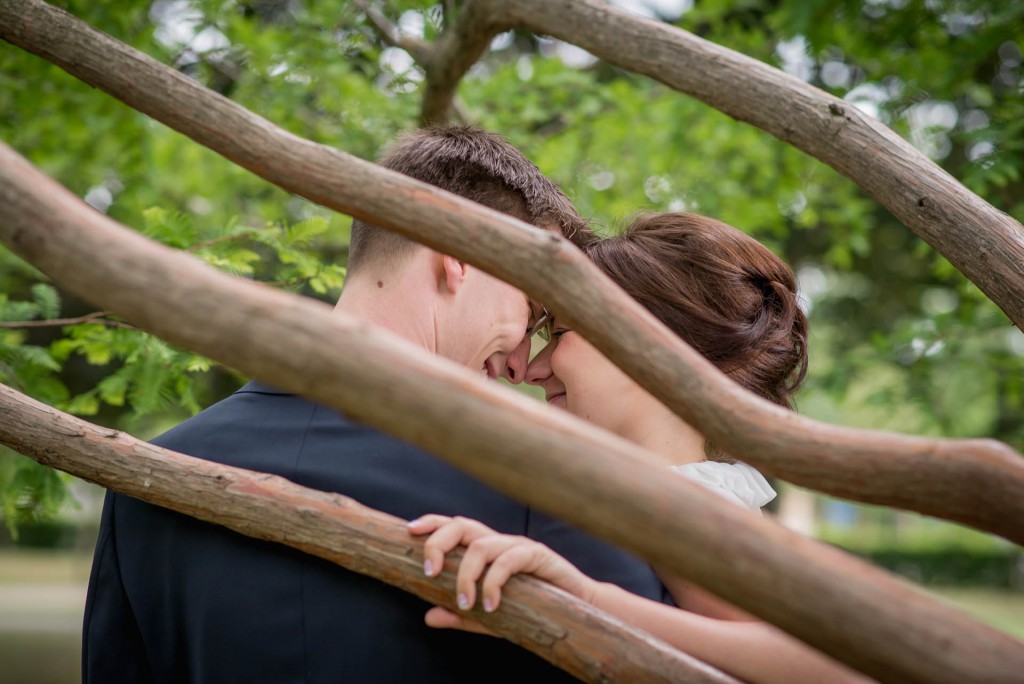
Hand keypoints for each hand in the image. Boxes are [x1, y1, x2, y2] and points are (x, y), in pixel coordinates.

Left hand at [407, 515, 597, 620]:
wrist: (579, 611)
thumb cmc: (533, 609)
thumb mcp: (489, 617)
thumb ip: (460, 615)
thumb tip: (428, 616)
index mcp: (486, 549)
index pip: (454, 526)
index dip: (432, 523)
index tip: (409, 530)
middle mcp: (500, 542)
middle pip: (462, 525)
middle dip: (439, 542)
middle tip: (428, 571)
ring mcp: (519, 546)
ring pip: (482, 546)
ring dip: (466, 575)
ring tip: (464, 602)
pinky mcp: (538, 556)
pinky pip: (509, 561)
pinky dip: (494, 583)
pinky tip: (490, 606)